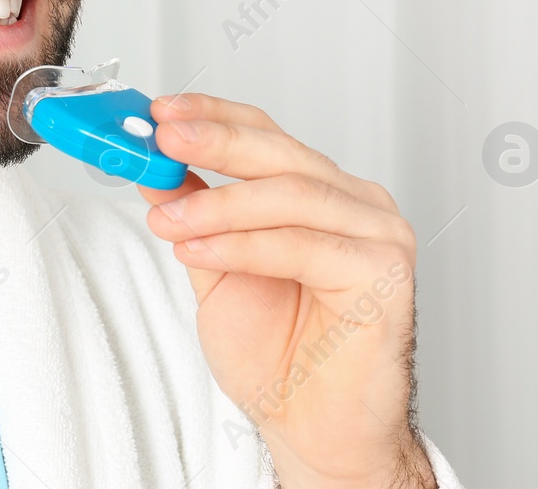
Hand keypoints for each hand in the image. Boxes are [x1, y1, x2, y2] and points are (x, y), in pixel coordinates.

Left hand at [138, 93, 435, 488]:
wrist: (311, 426)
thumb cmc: (277, 354)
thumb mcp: (213, 267)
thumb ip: (192, 213)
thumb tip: (153, 165)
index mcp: (320, 192)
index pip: (266, 134)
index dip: (214, 116)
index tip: (162, 110)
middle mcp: (355, 204)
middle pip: (280, 154)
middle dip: (214, 141)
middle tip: (162, 138)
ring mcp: (378, 234)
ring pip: (289, 196)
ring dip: (217, 204)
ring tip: (167, 219)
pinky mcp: (384, 273)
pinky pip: (303, 245)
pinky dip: (242, 245)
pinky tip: (198, 248)